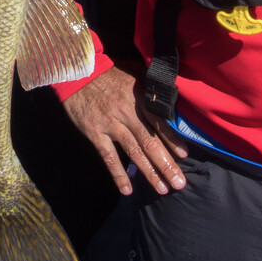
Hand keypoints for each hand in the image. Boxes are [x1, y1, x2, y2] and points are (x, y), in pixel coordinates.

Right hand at [61, 65, 187, 195]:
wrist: (77, 73)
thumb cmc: (107, 72)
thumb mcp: (132, 70)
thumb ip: (150, 82)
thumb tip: (169, 89)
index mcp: (138, 98)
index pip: (159, 122)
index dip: (172, 139)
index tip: (184, 155)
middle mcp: (127, 113)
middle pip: (150, 142)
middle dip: (166, 164)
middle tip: (179, 183)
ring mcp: (111, 125)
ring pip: (134, 152)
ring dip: (149, 172)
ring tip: (162, 189)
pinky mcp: (95, 133)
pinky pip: (109, 157)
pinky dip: (118, 174)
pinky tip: (127, 190)